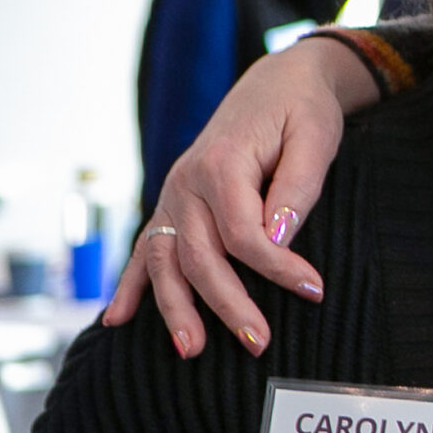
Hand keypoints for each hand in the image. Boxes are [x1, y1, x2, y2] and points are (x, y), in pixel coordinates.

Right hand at [104, 36, 372, 355]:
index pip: (243, 233)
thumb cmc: (302, 110)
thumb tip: (277, 239)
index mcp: (221, 163)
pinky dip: (129, 285)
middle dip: (228, 304)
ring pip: (164, 261)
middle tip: (259, 342)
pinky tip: (116, 320)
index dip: (278, 267)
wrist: (276, 83)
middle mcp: (185, 182)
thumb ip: (296, 188)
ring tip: (191, 350)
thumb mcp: (316, 138)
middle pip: (201, 256)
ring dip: (174, 308)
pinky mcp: (172, 205)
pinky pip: (145, 249)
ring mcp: (173, 195)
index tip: (314, 290)